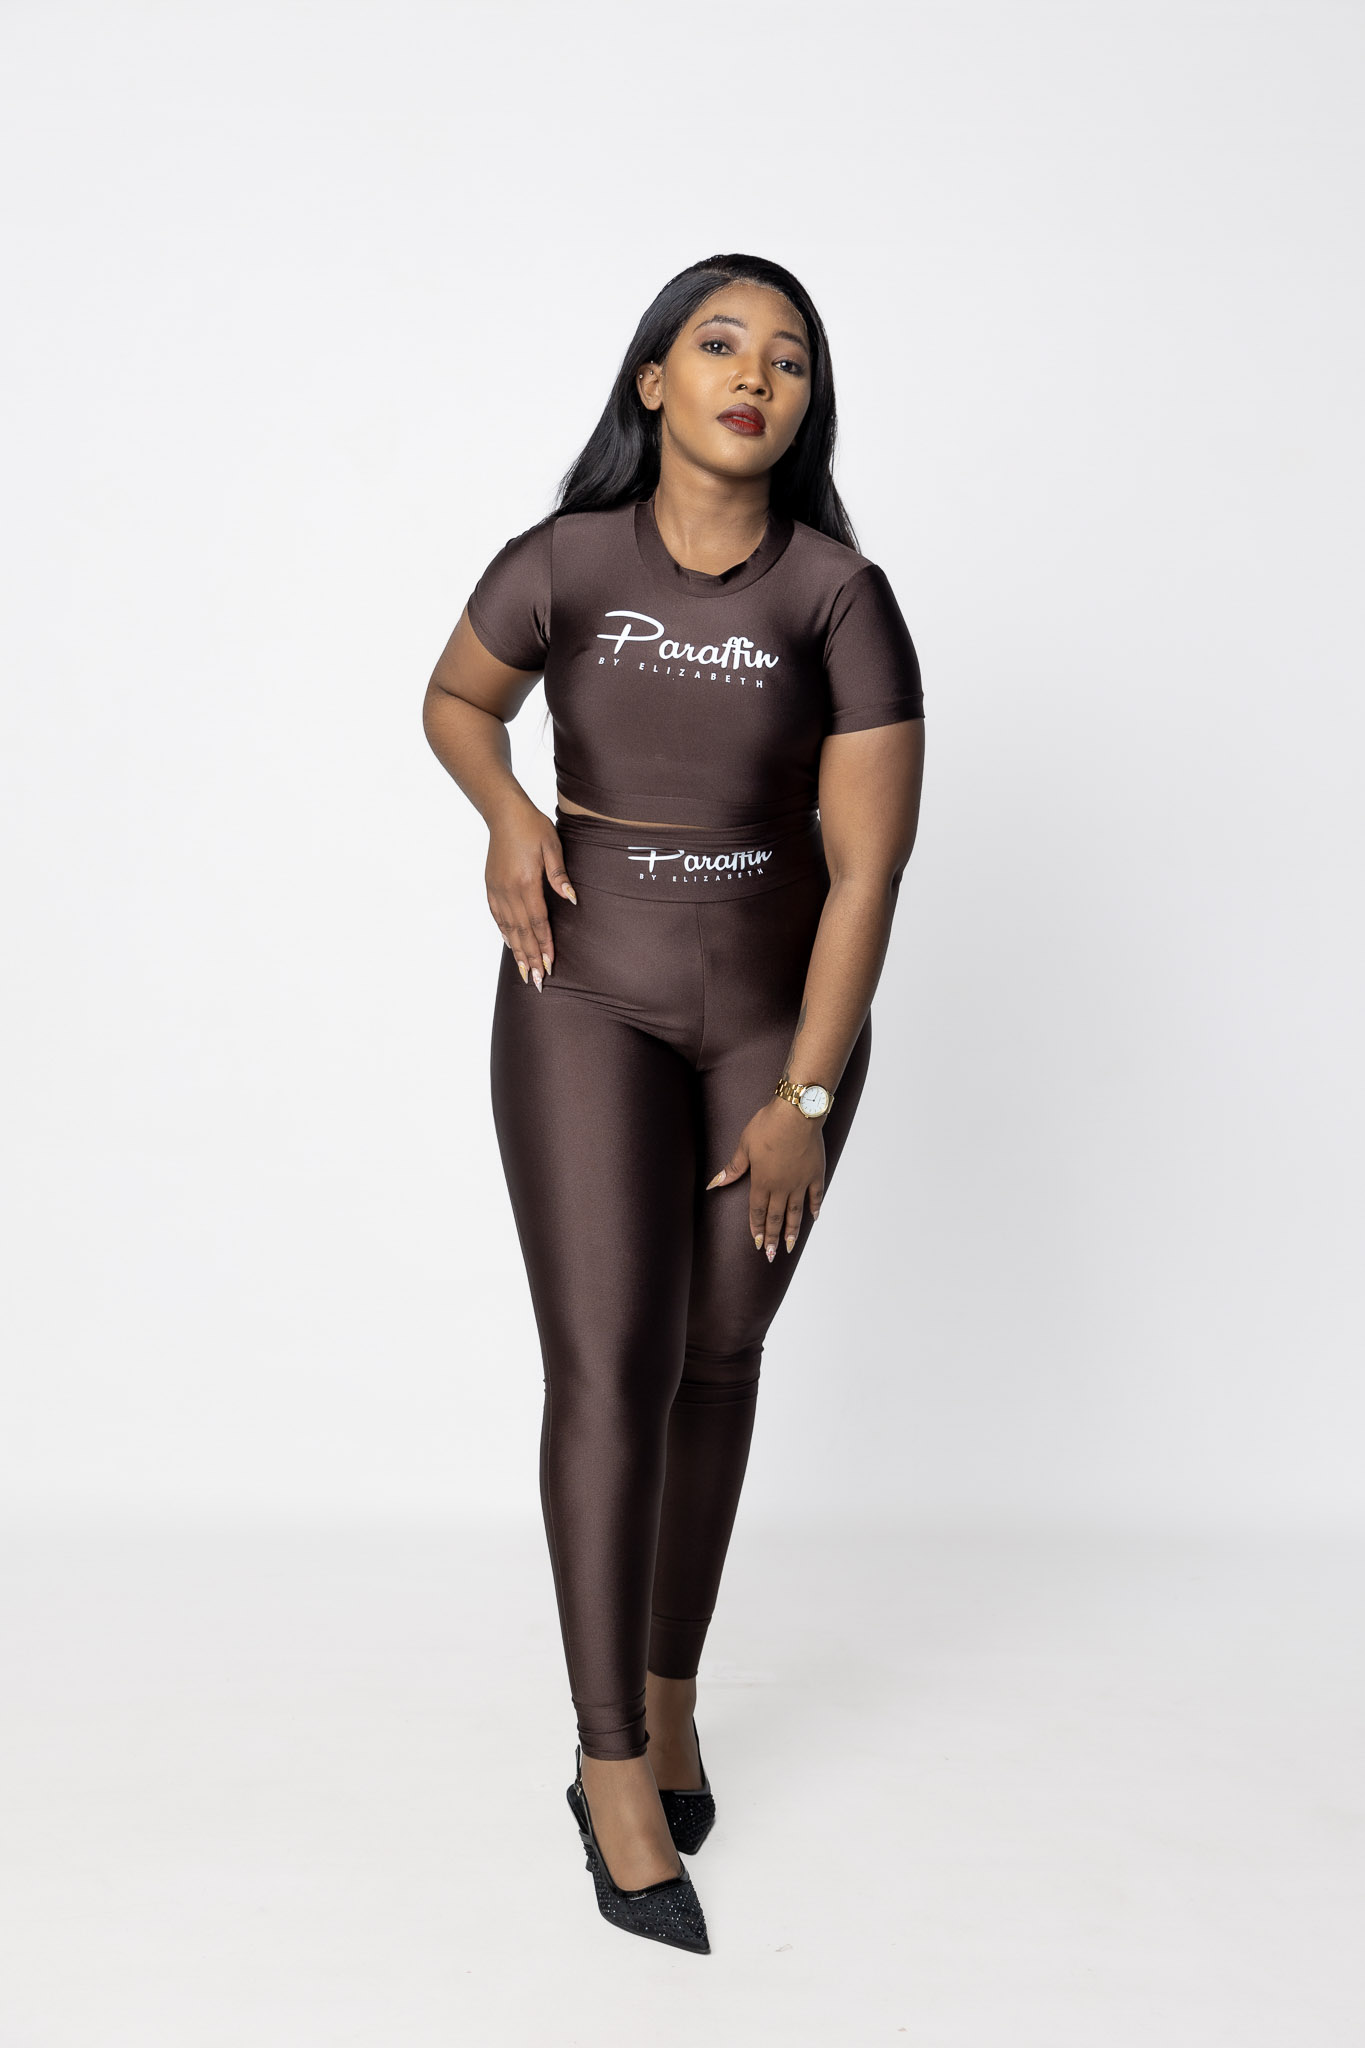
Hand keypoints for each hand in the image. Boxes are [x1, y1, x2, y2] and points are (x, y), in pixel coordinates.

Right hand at [486, 798, 576, 989]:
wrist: (504, 813)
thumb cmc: (532, 826)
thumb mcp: (552, 845)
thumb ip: (559, 875)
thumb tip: (571, 899)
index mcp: (526, 882)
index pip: (537, 922)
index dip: (544, 945)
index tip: (549, 965)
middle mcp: (509, 890)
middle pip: (522, 931)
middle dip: (530, 958)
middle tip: (537, 981)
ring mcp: (498, 889)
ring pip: (508, 928)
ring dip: (517, 951)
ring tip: (524, 972)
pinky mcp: (491, 886)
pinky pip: (497, 915)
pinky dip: (504, 933)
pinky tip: (510, 945)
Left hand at [705, 1098, 825, 1258]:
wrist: (797, 1114)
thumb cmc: (768, 1126)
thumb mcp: (744, 1146)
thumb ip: (733, 1168)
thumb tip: (715, 1183)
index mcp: (762, 1181)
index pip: (757, 1211)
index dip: (756, 1228)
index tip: (757, 1242)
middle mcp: (782, 1187)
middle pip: (776, 1217)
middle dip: (772, 1237)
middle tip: (771, 1254)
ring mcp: (800, 1182)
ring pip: (795, 1212)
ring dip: (792, 1230)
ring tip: (789, 1246)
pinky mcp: (816, 1173)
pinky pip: (816, 1195)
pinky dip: (814, 1207)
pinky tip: (813, 1217)